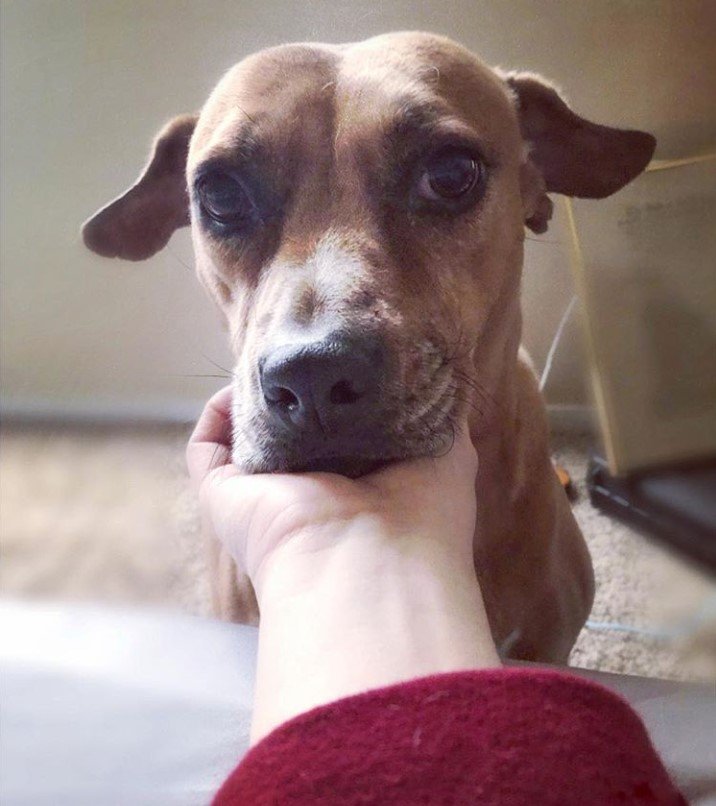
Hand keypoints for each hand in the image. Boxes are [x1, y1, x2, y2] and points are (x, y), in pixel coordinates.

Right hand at [187, 386, 497, 739]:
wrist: (369, 560)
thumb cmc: (422, 510)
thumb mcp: (447, 447)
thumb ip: (435, 409)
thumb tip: (425, 373)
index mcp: (359, 487)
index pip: (341, 436)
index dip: (339, 399)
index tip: (342, 359)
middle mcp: (311, 493)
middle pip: (291, 434)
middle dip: (295, 395)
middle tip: (302, 354)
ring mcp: (264, 498)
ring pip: (245, 439)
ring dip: (254, 399)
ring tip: (272, 362)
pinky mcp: (223, 497)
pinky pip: (206, 450)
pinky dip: (216, 415)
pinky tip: (241, 386)